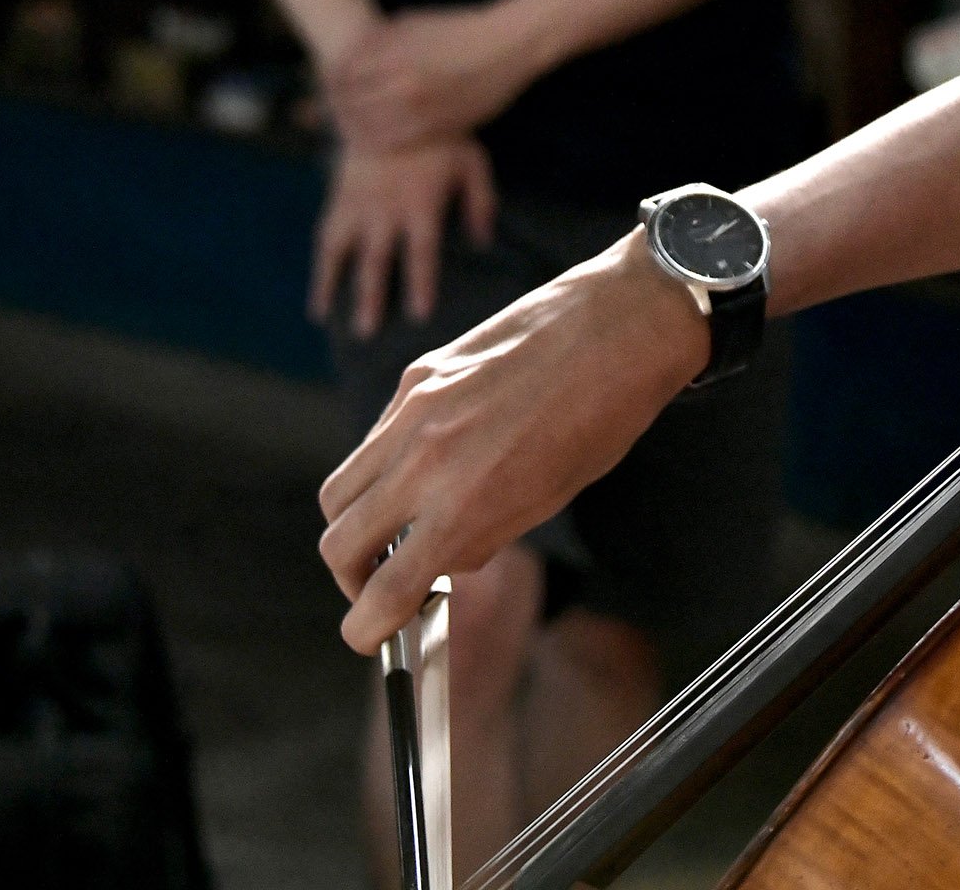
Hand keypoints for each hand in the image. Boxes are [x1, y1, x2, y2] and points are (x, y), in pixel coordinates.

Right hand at [311, 137, 499, 337]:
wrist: (389, 102)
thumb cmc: (439, 135)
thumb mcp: (472, 160)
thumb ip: (480, 201)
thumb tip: (483, 243)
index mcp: (420, 200)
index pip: (420, 249)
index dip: (419, 281)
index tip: (417, 314)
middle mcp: (384, 207)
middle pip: (376, 258)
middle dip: (372, 296)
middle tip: (368, 331)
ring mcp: (357, 204)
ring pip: (343, 251)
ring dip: (338, 287)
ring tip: (336, 321)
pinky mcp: (340, 200)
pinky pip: (325, 239)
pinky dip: (320, 272)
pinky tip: (319, 303)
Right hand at [318, 230, 708, 653]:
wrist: (622, 325)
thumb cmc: (604, 417)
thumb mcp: (548, 499)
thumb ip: (482, 533)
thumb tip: (436, 559)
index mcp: (463, 507)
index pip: (382, 592)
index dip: (368, 628)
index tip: (371, 634)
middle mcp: (423, 461)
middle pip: (338, 541)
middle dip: (351, 579)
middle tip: (380, 585)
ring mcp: (412, 412)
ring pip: (340, 489)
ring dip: (354, 523)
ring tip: (395, 528)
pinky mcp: (418, 374)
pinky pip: (376, 438)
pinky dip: (384, 467)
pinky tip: (425, 468)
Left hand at [325, 4, 560, 155]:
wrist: (508, 46)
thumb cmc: (461, 28)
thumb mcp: (414, 21)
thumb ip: (379, 38)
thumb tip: (352, 50)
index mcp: (393, 53)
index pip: (341, 75)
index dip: (326, 83)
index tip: (322, 86)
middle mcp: (402, 83)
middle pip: (349, 105)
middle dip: (333, 109)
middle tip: (326, 112)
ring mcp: (421, 109)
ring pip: (367, 129)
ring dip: (352, 130)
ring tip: (347, 128)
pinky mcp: (438, 127)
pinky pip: (395, 143)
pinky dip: (377, 142)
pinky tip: (372, 139)